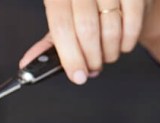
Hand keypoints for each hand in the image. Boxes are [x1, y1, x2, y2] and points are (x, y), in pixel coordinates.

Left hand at [21, 0, 152, 84]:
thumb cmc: (86, 9)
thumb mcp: (64, 21)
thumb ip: (48, 43)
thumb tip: (27, 64)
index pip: (62, 28)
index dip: (70, 57)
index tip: (78, 76)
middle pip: (87, 30)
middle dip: (92, 58)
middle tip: (93, 67)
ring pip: (111, 28)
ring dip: (110, 51)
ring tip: (106, 54)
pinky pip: (132, 21)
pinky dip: (127, 40)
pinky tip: (122, 44)